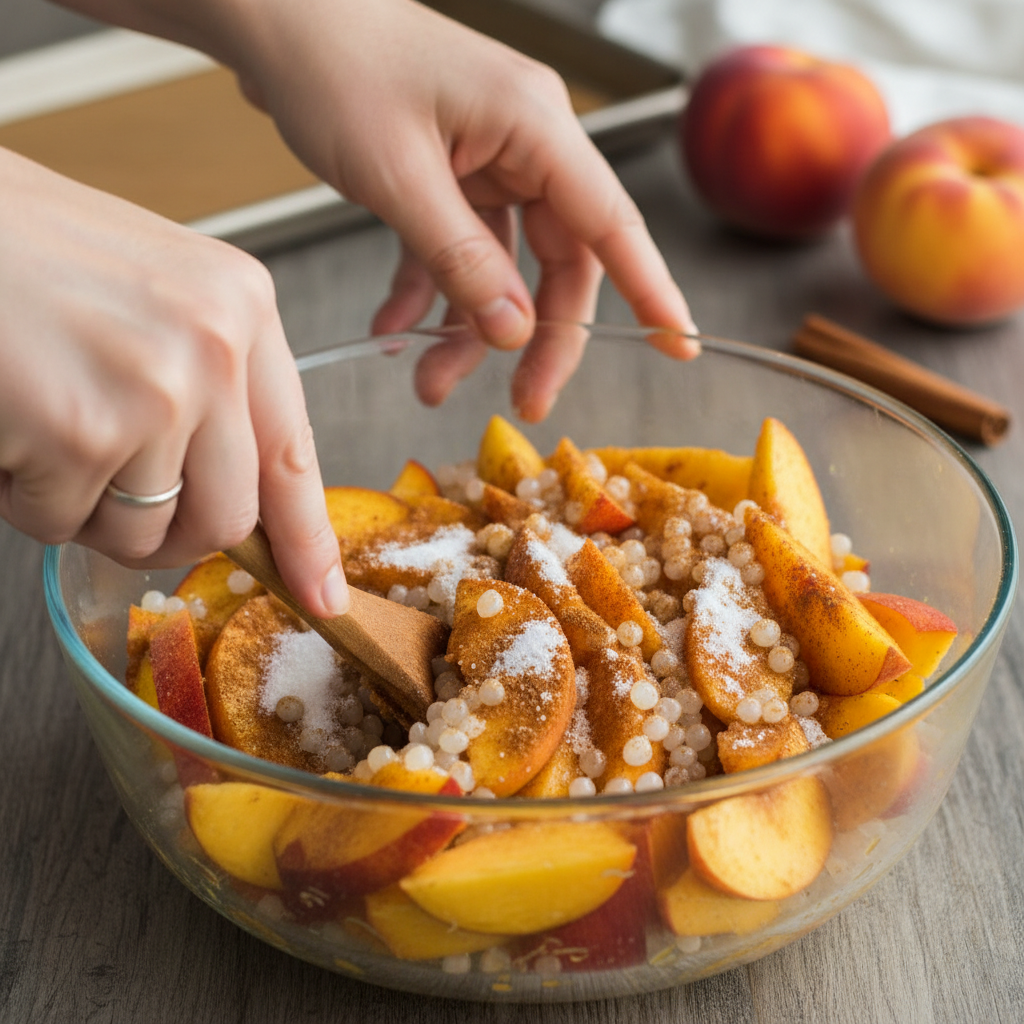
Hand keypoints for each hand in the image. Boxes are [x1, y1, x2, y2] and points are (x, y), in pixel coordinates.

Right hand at [0, 148, 347, 616]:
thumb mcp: (153, 292)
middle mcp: (214, 348)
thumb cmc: (20, 248)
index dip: (306, 537)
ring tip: (45, 427)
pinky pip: (59, 522)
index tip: (321, 592)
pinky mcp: (81, 431)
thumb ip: (207, 382)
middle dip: (171, 536)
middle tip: (115, 500)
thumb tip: (235, 493)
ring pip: (140, 533)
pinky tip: (10, 425)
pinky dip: (24, 497)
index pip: (293, 452)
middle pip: (227, 517)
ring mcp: (155, 392)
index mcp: (241, 307)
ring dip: (83, 508)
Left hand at [211, 0, 699, 419]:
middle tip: (520, 402)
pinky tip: (395, 327)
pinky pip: (455, 252)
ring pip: (505, 268)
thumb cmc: (333, 67)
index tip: (677, 342)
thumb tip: (516, 332)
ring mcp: (488, 161)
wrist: (275, 17)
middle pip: (560, 261)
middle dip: (536, 338)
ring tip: (428, 381)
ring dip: (470, 329)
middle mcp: (525, 144)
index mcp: (534, 127)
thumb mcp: (399, 177)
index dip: (650, 289)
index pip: (611, 222)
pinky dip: (429, 293)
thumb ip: (461, 260)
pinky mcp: (451, 175)